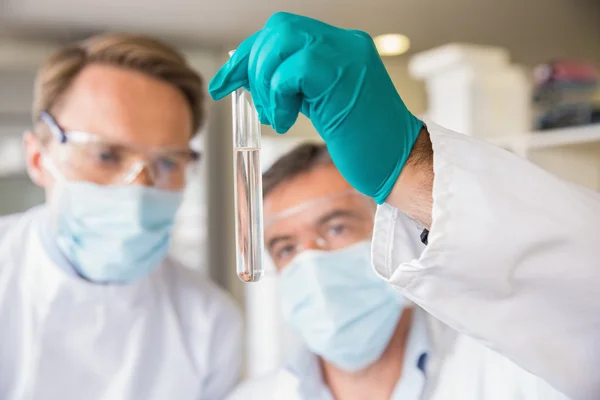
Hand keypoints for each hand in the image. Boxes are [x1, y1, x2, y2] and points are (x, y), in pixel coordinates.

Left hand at [209, 12, 422, 203]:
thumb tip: (247, 78)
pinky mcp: (344, 76)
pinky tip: (285, 121)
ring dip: (265, 82)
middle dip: (251, 64)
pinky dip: (278, 96)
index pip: (284, 32)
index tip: (226, 81)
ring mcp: (347, 56)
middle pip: (279, 28)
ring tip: (276, 115)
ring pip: (282, 40)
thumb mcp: (320, 105)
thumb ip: (292, 86)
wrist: (400, 163)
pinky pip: (292, 70)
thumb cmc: (364, 143)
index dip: (250, 54)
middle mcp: (345, 43)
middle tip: (250, 102)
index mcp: (340, 48)